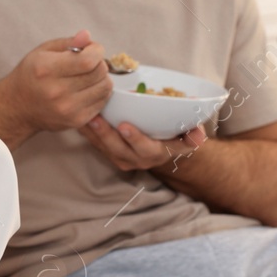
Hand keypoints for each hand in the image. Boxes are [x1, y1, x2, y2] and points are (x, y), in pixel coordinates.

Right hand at [0, 30, 112, 143]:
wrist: (17, 107)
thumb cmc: (30, 75)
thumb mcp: (42, 52)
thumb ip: (67, 42)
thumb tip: (87, 36)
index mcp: (47, 70)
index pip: (88, 60)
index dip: (97, 51)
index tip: (93, 49)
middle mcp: (57, 91)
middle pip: (99, 73)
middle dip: (99, 63)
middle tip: (89, 62)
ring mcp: (67, 109)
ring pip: (105, 88)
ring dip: (101, 78)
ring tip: (88, 76)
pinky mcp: (76, 121)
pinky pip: (102, 102)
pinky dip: (99, 93)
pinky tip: (86, 89)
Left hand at [81, 115, 206, 171]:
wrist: (161, 149)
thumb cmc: (174, 136)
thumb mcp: (187, 136)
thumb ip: (193, 134)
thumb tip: (199, 134)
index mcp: (156, 153)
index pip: (146, 150)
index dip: (136, 139)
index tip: (125, 126)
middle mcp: (136, 159)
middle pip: (118, 150)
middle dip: (106, 135)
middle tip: (96, 119)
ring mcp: (120, 157)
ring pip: (103, 147)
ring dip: (92, 133)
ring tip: (83, 117)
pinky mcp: (107, 152)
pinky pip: (94, 143)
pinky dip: (86, 131)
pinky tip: (77, 117)